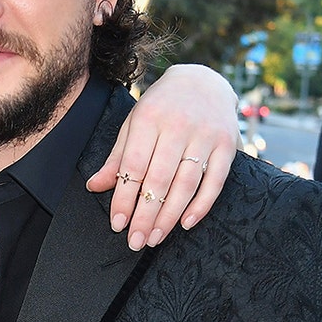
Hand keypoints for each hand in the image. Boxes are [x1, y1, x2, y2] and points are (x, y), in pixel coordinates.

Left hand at [87, 64, 237, 249]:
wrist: (203, 81)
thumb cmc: (161, 107)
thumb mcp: (134, 123)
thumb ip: (117, 156)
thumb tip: (95, 186)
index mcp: (149, 119)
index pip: (133, 165)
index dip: (124, 197)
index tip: (117, 223)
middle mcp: (178, 126)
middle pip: (159, 179)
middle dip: (146, 214)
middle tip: (136, 240)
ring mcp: (205, 135)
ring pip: (186, 183)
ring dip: (170, 216)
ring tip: (156, 237)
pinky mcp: (227, 145)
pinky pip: (215, 182)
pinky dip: (201, 205)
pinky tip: (185, 223)